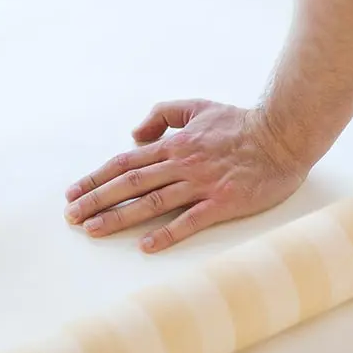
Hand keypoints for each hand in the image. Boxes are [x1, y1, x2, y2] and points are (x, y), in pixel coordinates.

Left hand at [64, 99, 309, 252]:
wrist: (282, 135)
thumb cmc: (239, 122)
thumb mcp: (196, 106)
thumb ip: (163, 114)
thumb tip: (135, 133)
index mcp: (173, 144)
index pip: (125, 162)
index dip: (95, 178)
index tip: (72, 192)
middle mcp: (181, 164)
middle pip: (130, 183)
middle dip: (96, 200)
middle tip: (71, 217)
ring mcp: (201, 184)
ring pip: (152, 202)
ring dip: (119, 217)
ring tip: (94, 229)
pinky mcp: (222, 202)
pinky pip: (190, 220)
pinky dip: (166, 233)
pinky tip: (145, 246)